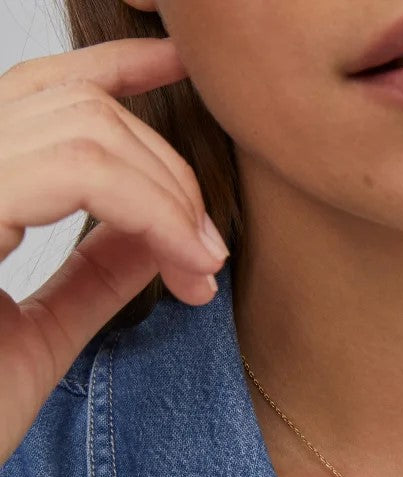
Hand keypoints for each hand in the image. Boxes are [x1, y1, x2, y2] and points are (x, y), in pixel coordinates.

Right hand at [0, 36, 228, 466]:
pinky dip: (149, 209)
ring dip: (170, 195)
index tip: (182, 68)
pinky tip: (181, 258)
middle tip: (209, 249)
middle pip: (81, 110)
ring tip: (202, 263)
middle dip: (170, 172)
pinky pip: (77, 171)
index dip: (115, 65)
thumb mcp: (43, 331)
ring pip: (88, 131)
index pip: (39, 94)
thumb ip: (96, 271)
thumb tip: (158, 225)